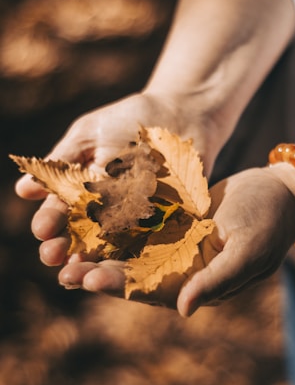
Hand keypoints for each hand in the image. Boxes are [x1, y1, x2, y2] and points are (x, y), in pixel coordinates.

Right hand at [14, 89, 214, 264]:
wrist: (181, 115)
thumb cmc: (130, 120)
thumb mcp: (91, 134)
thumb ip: (64, 160)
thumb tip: (23, 190)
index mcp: (82, 191)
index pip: (60, 212)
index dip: (50, 222)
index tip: (42, 230)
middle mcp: (105, 211)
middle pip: (80, 237)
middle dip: (64, 248)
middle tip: (52, 256)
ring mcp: (134, 220)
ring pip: (110, 247)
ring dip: (92, 261)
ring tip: (79, 269)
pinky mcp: (164, 224)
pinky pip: (147, 243)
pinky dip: (134, 256)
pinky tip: (122, 265)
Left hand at [25, 165, 294, 316]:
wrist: (280, 191)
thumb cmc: (270, 221)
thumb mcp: (249, 251)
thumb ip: (218, 281)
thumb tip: (184, 310)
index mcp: (200, 283)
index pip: (155, 291)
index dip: (121, 286)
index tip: (89, 280)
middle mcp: (184, 269)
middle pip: (136, 275)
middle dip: (101, 273)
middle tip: (65, 272)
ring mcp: (178, 246)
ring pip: (133, 253)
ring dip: (102, 253)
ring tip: (66, 254)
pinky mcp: (175, 223)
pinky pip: (142, 226)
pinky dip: (117, 226)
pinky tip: (90, 222)